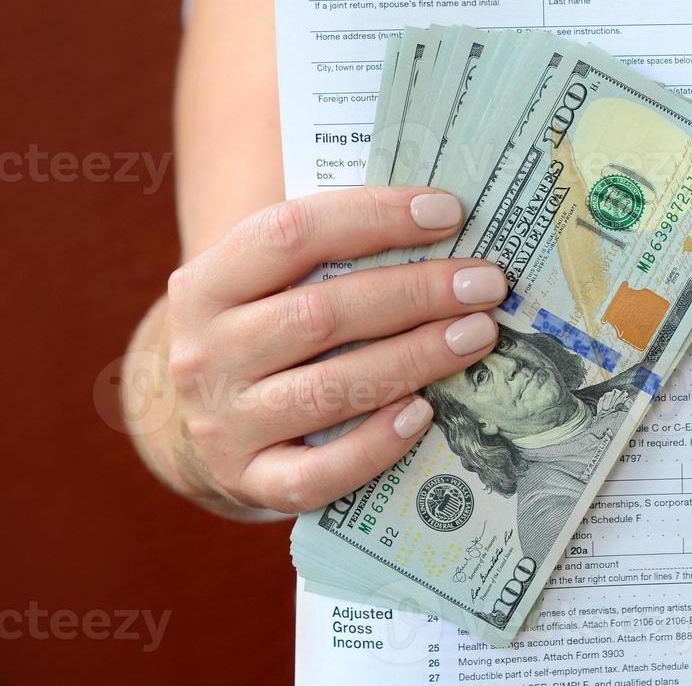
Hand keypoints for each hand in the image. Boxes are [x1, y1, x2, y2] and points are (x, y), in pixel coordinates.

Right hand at [161, 187, 506, 514]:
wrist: (211, 429)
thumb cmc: (269, 333)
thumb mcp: (274, 284)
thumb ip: (335, 253)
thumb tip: (444, 224)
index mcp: (207, 284)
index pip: (291, 234)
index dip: (374, 217)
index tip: (448, 213)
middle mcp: (205, 355)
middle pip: (321, 314)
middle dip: (416, 294)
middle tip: (484, 284)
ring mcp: (222, 425)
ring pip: (329, 389)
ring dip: (415, 358)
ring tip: (478, 335)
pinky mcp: (250, 481)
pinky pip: (319, 473)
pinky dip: (375, 445)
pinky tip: (425, 413)